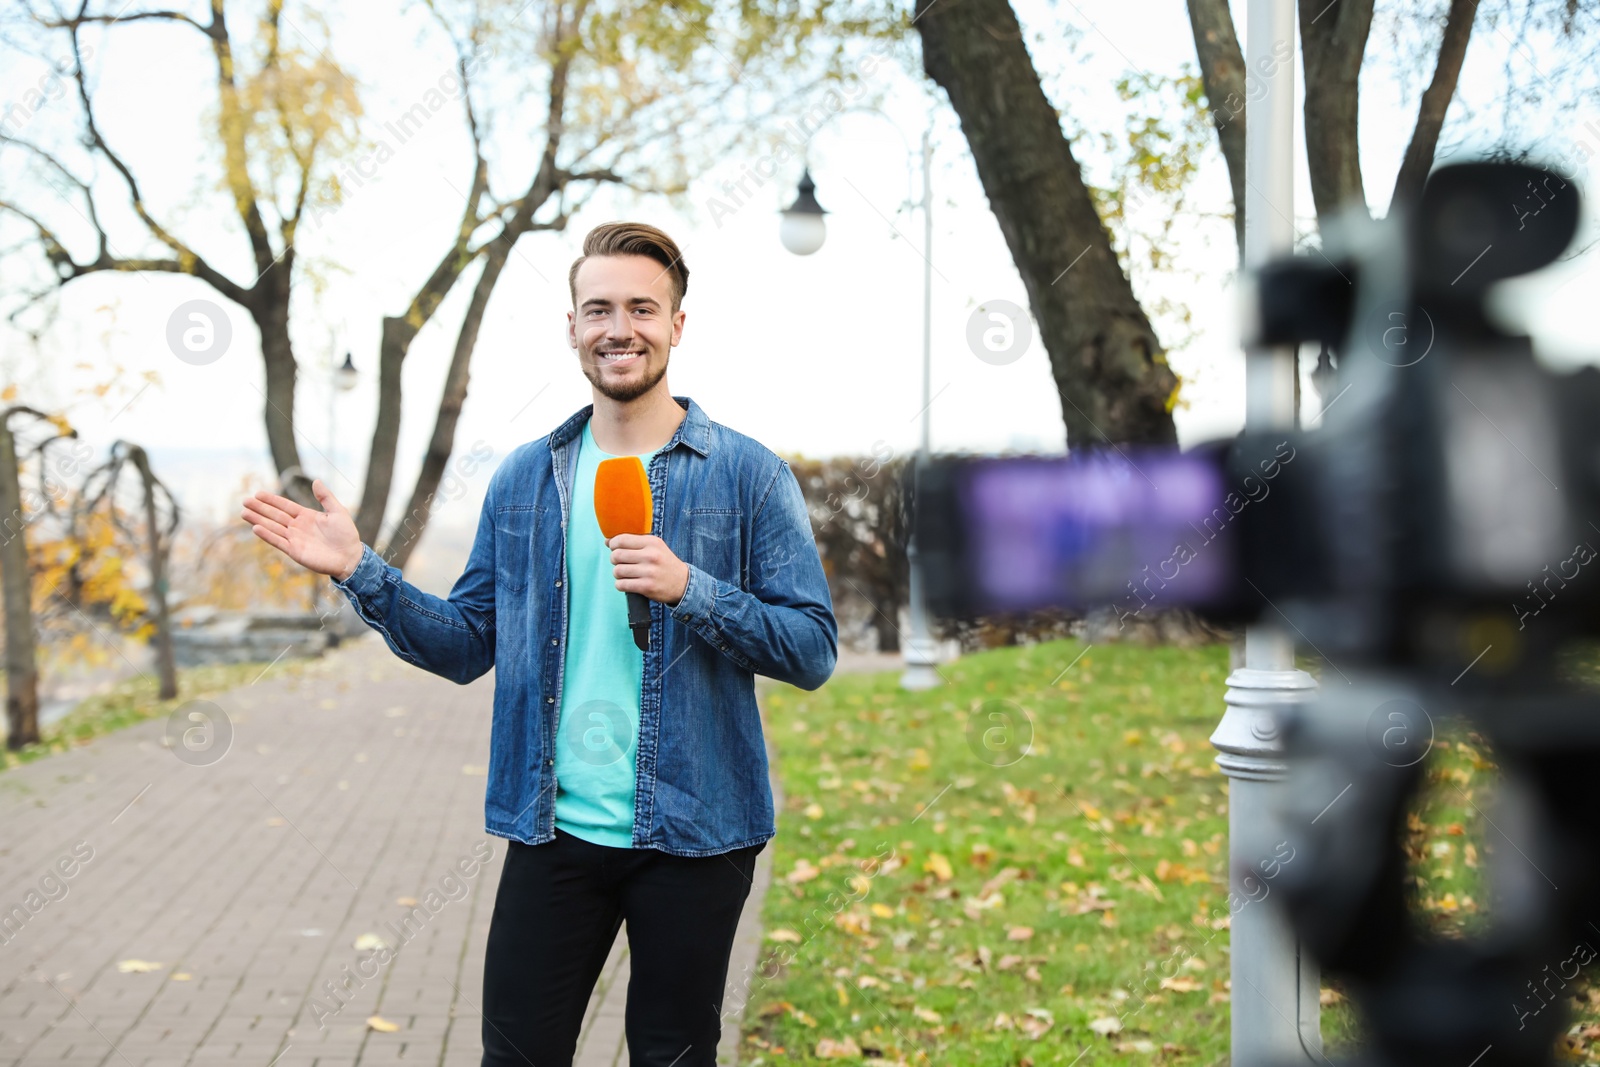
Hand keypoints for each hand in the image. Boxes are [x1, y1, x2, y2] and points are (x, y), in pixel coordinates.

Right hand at [241, 479, 364, 580]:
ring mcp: (295, 539)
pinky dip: (267, 535)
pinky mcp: (294, 551)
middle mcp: (298, 527)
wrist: (350, 557)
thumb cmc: (346, 535)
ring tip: (244, 513)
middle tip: (245, 501)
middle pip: (275, 515)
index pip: (285, 506)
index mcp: (306, 516)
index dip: (272, 500)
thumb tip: (316, 481)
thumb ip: (326, 497)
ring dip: (258, 520)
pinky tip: (256, 528)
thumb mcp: (338, 512)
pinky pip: (278, 541)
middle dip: (260, 508)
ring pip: (273, 527)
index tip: (258, 493)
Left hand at [607, 533, 689, 606]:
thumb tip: (607, 541)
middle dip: (614, 560)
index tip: (614, 548)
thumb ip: (634, 542)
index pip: (621, 540)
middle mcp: (650, 555)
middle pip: (616, 555)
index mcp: (652, 542)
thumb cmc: (664, 563)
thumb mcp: (655, 547)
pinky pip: (621, 585)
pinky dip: (620, 585)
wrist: (683, 583)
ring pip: (617, 571)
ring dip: (617, 574)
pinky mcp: (646, 587)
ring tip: (625, 574)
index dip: (613, 544)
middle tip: (620, 562)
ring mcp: (649, 572)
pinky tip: (627, 583)